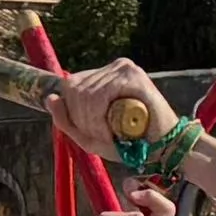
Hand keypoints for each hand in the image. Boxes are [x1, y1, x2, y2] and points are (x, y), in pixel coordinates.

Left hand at [44, 59, 175, 169]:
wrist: (164, 148)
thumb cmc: (129, 144)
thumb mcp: (90, 137)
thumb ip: (66, 121)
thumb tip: (50, 98)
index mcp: (102, 76)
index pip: (70, 85)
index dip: (72, 112)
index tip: (90, 132)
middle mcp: (113, 67)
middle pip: (74, 89)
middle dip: (82, 119)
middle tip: (102, 136)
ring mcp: (124, 68)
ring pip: (86, 94)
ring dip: (92, 123)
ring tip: (109, 136)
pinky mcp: (133, 76)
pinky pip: (101, 95)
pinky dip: (100, 119)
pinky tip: (113, 131)